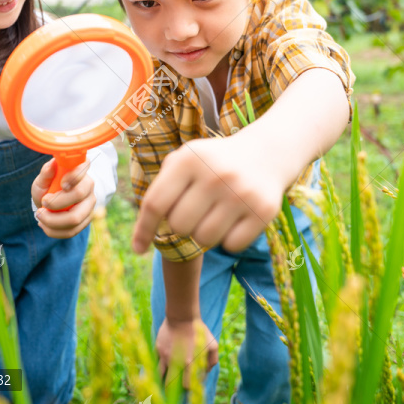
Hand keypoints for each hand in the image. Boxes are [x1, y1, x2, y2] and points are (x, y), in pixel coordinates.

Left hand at [32, 159, 95, 238]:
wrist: (51, 204)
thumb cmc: (48, 187)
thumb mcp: (43, 179)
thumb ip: (46, 173)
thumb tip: (52, 164)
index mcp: (80, 171)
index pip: (83, 169)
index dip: (74, 176)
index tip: (61, 184)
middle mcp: (89, 187)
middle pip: (79, 195)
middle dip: (56, 202)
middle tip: (43, 203)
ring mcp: (89, 205)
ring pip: (75, 218)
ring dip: (52, 221)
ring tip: (40, 216)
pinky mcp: (85, 221)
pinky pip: (72, 231)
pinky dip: (54, 231)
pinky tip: (44, 225)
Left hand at [132, 133, 286, 254]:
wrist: (266, 153)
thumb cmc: (213, 163)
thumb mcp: (185, 160)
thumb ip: (161, 189)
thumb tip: (142, 237)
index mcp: (189, 159)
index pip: (155, 204)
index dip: (143, 230)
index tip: (137, 249)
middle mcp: (214, 174)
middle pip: (179, 226)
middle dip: (182, 225)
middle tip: (195, 211)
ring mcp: (241, 193)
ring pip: (204, 239)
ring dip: (205, 233)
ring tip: (214, 214)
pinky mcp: (263, 210)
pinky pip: (231, 245)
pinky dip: (229, 239)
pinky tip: (234, 220)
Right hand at [155, 318, 218, 388]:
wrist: (182, 316)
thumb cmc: (199, 330)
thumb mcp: (212, 344)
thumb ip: (212, 360)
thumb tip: (206, 371)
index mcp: (190, 363)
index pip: (187, 385)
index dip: (188, 386)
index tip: (188, 385)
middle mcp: (176, 363)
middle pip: (170, 384)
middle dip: (172, 388)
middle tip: (174, 387)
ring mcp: (165, 356)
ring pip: (160, 375)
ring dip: (162, 380)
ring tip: (164, 381)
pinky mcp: (158, 349)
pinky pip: (156, 362)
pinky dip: (157, 366)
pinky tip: (158, 368)